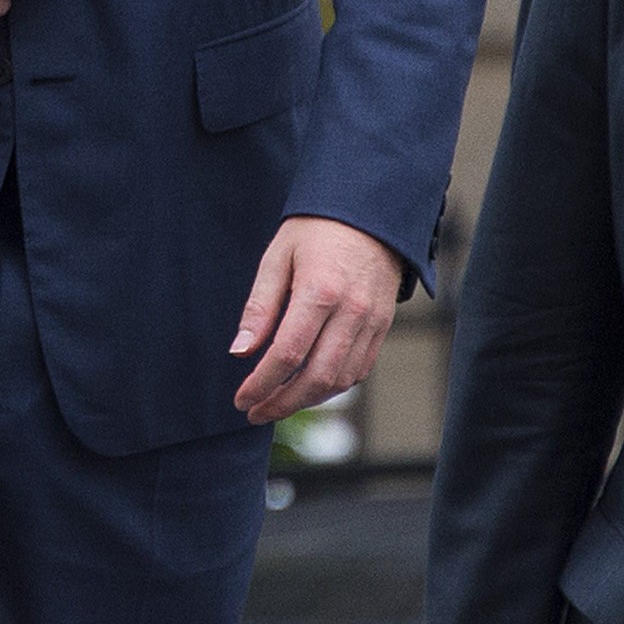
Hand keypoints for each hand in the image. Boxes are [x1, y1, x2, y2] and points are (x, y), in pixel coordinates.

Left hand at [232, 215, 404, 422]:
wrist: (370, 210)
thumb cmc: (317, 230)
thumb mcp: (278, 257)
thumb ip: (259, 307)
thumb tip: (240, 352)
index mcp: (320, 291)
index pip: (287, 354)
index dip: (261, 383)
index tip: (241, 398)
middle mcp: (351, 311)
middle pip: (316, 377)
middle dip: (282, 403)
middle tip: (255, 412)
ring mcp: (372, 321)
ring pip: (340, 380)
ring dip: (307, 400)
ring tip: (278, 403)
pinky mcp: (383, 325)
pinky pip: (359, 369)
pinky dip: (333, 386)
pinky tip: (309, 387)